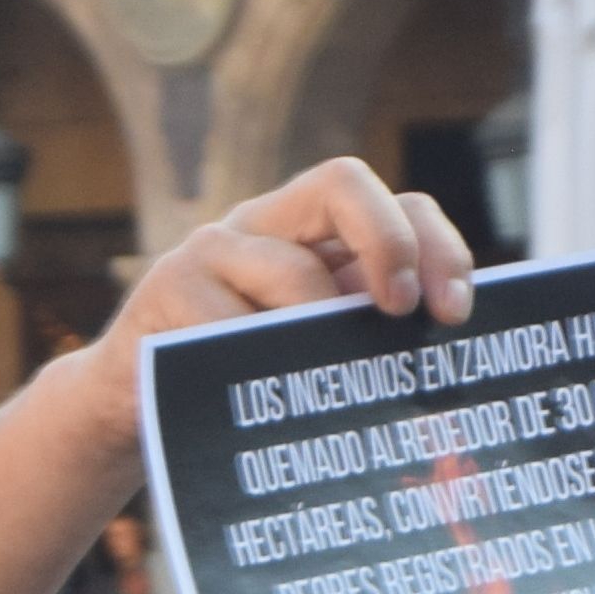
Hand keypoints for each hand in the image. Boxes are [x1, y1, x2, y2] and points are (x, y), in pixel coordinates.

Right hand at [104, 156, 475, 364]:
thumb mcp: (316, 353)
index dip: (435, 246)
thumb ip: (368, 337)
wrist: (141, 411)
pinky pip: (228, 323)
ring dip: (320, 333)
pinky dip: (253, 365)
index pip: (396, 202)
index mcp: (316, 234)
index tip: (453, 312)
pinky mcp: (167, 286)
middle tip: (403, 312)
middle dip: (390, 242)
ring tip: (327, 386)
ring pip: (291, 269)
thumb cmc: (247, 383)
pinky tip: (252, 400)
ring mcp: (213, 248)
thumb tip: (446, 364)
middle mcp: (267, 222)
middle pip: (344, 182)